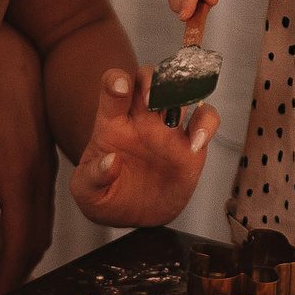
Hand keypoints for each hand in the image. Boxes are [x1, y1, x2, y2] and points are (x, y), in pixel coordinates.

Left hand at [0, 25, 55, 294]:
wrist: (16, 54)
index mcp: (19, 171)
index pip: (19, 236)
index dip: (8, 271)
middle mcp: (39, 174)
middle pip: (36, 239)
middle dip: (18, 272)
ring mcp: (46, 168)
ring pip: (43, 225)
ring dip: (25, 254)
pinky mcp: (43, 161)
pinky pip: (42, 208)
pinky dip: (29, 232)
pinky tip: (10, 238)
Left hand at [71, 68, 217, 228]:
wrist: (134, 217)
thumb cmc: (107, 196)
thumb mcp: (87, 193)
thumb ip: (92, 177)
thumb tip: (111, 161)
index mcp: (112, 121)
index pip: (113, 86)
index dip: (116, 80)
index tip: (119, 87)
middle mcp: (141, 117)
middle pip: (149, 78)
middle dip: (152, 79)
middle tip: (150, 99)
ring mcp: (168, 128)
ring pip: (180, 91)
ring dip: (180, 95)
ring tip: (172, 121)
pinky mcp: (191, 145)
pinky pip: (206, 119)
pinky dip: (207, 124)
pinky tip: (196, 144)